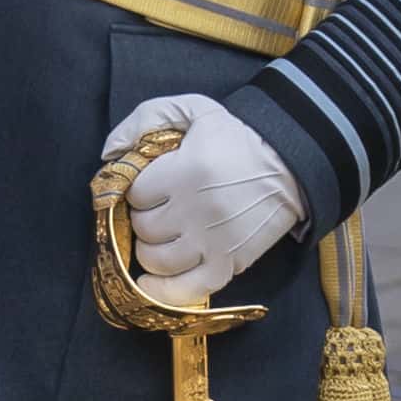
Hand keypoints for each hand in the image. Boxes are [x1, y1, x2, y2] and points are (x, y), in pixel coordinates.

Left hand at [99, 95, 306, 307]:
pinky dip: (165, 291)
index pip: (135, 194)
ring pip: (158, 259)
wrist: (291, 161)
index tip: (149, 186)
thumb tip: (109, 152)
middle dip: (143, 218)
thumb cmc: (235, 135)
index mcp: (185, 172)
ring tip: (162, 236)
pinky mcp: (232, 263)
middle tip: (158, 209)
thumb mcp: (191, 109)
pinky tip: (152, 282)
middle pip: (144, 228)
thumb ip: (144, 119)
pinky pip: (189, 288)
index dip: (137, 191)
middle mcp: (197, 211)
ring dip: (150, 249)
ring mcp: (214, 241)